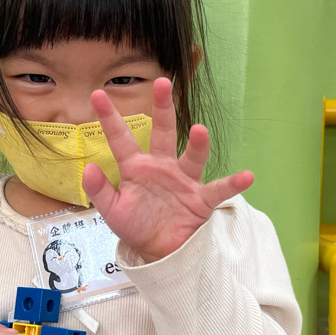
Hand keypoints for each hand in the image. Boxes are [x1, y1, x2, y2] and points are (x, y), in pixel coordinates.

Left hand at [81, 77, 253, 262]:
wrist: (159, 252)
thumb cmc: (136, 226)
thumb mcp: (113, 211)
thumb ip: (100, 191)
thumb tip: (88, 168)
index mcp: (136, 167)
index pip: (121, 138)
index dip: (109, 118)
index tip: (98, 95)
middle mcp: (162, 166)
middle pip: (162, 132)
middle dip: (162, 108)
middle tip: (162, 82)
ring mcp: (183, 181)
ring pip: (192, 157)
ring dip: (197, 145)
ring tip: (200, 131)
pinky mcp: (200, 199)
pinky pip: (219, 189)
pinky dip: (233, 184)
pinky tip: (247, 176)